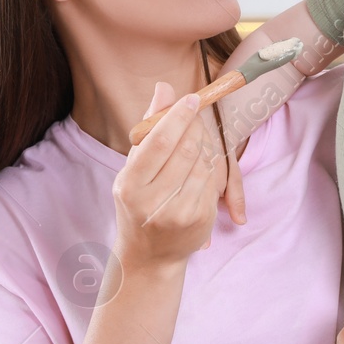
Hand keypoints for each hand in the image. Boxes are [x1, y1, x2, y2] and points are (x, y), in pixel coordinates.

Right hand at [111, 82, 227, 272]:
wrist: (149, 255)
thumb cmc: (138, 202)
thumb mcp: (134, 168)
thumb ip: (149, 129)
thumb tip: (164, 88)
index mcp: (130, 186)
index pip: (159, 143)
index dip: (178, 118)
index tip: (191, 99)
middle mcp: (153, 203)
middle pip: (185, 150)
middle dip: (195, 126)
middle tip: (196, 114)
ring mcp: (179, 215)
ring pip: (203, 164)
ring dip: (204, 145)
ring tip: (196, 140)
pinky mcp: (201, 222)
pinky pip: (213, 181)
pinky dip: (210, 168)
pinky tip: (200, 166)